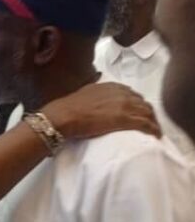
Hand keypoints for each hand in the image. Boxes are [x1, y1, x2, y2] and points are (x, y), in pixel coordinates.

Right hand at [44, 82, 159, 141]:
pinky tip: (156, 134)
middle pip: (143, 103)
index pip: (133, 94)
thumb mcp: (87, 92)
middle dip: (148, 113)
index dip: (138, 104)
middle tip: (150, 123)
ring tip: (155, 130)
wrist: (65, 115)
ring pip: (148, 113)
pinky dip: (153, 129)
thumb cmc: (71, 107)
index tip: (139, 112)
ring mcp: (124, 106)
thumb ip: (98, 92)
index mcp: (112, 87)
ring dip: (153, 121)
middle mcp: (122, 93)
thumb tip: (98, 93)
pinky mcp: (125, 119)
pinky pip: (146, 124)